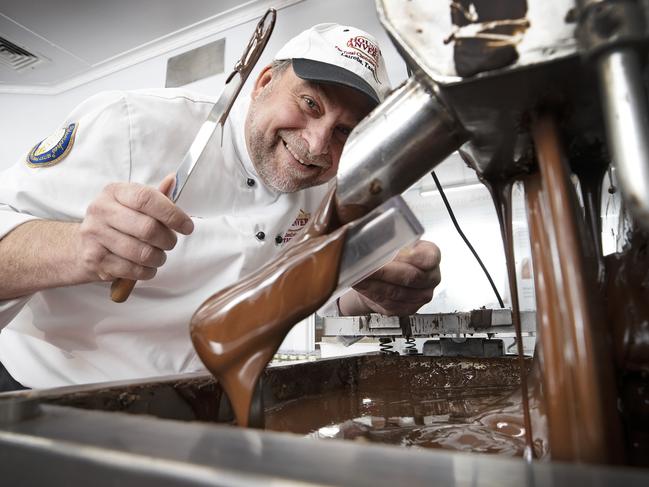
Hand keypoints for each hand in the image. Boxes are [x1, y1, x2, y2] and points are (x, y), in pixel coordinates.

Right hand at [75, 174, 193, 281]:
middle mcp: (101, 210)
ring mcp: (95, 235)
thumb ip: (155, 196)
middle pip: (148, 228)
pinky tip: (145, 266)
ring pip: (142, 253)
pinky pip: (133, 270)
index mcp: (114, 192)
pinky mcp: (95, 260)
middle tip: (170, 243)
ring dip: (158, 258)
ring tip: (157, 255)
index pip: (147, 199)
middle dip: (168, 240)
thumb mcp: (132, 204)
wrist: (82, 247)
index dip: (172, 214)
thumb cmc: (116, 223)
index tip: (187, 226)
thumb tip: (174, 180)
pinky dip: (147, 271)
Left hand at [338, 240, 440, 315]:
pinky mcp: (406, 309)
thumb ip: (391, 237)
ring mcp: (420, 296)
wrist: (389, 276)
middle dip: (384, 271)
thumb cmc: (394, 255)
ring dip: (373, 283)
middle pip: (409, 276)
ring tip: (357, 275)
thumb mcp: (396, 240)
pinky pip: (387, 302)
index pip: (428, 258)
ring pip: (395, 291)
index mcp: (431, 256)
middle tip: (365, 266)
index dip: (410, 257)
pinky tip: (360, 285)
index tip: (392, 253)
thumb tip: (374, 232)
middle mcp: (430, 278)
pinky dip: (371, 293)